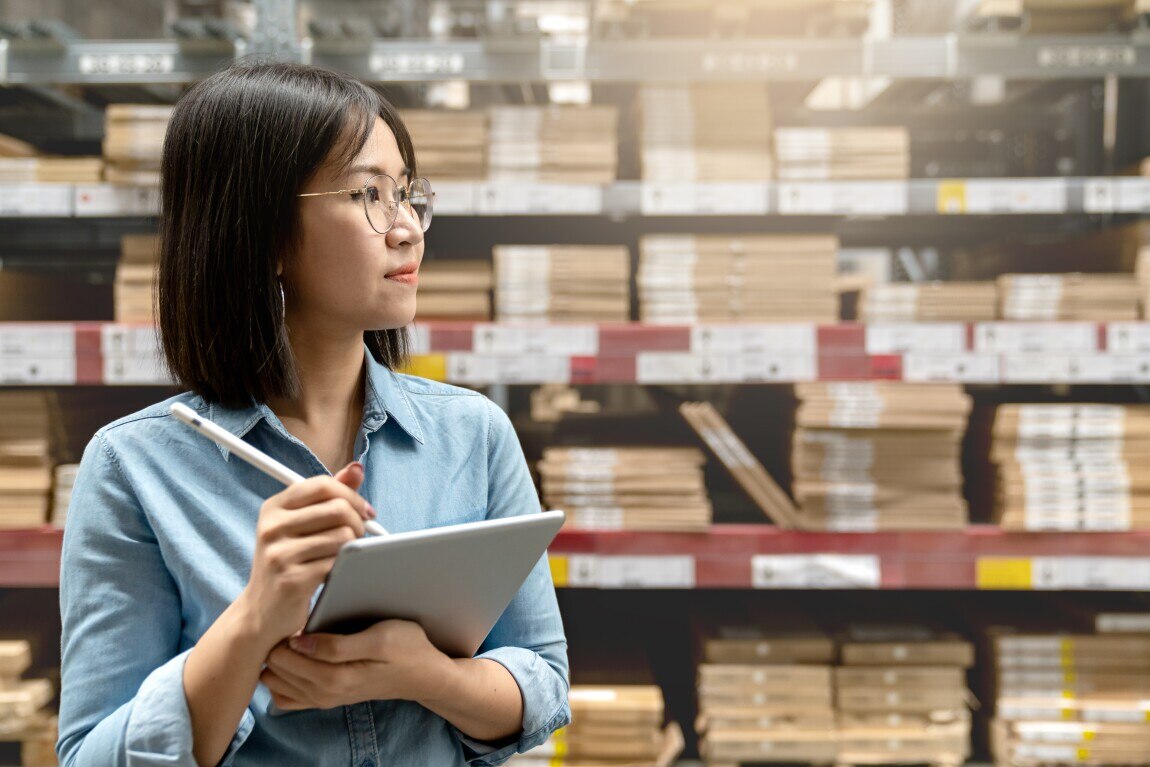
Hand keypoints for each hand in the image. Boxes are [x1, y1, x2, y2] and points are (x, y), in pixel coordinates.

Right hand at [236, 462, 373, 650]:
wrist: (262, 611)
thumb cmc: (288, 561)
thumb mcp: (301, 524)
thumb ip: (330, 495)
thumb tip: (357, 468)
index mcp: (274, 507)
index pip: (323, 485)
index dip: (352, 495)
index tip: (365, 511)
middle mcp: (271, 527)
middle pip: (337, 508)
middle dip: (359, 521)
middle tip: (360, 535)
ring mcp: (279, 554)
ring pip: (342, 536)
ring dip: (355, 546)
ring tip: (347, 554)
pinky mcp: (291, 579)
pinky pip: (337, 563)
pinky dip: (345, 566)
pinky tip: (337, 571)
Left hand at [260, 620, 451, 711]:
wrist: (424, 674)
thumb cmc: (406, 648)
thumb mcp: (380, 639)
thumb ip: (338, 645)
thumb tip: (299, 640)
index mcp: (335, 679)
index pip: (284, 657)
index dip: (282, 631)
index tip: (294, 612)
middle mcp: (324, 695)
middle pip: (275, 669)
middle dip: (276, 644)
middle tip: (292, 619)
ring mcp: (323, 700)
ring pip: (277, 682)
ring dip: (278, 659)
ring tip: (294, 634)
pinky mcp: (325, 698)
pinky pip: (287, 695)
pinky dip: (283, 677)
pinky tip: (297, 656)